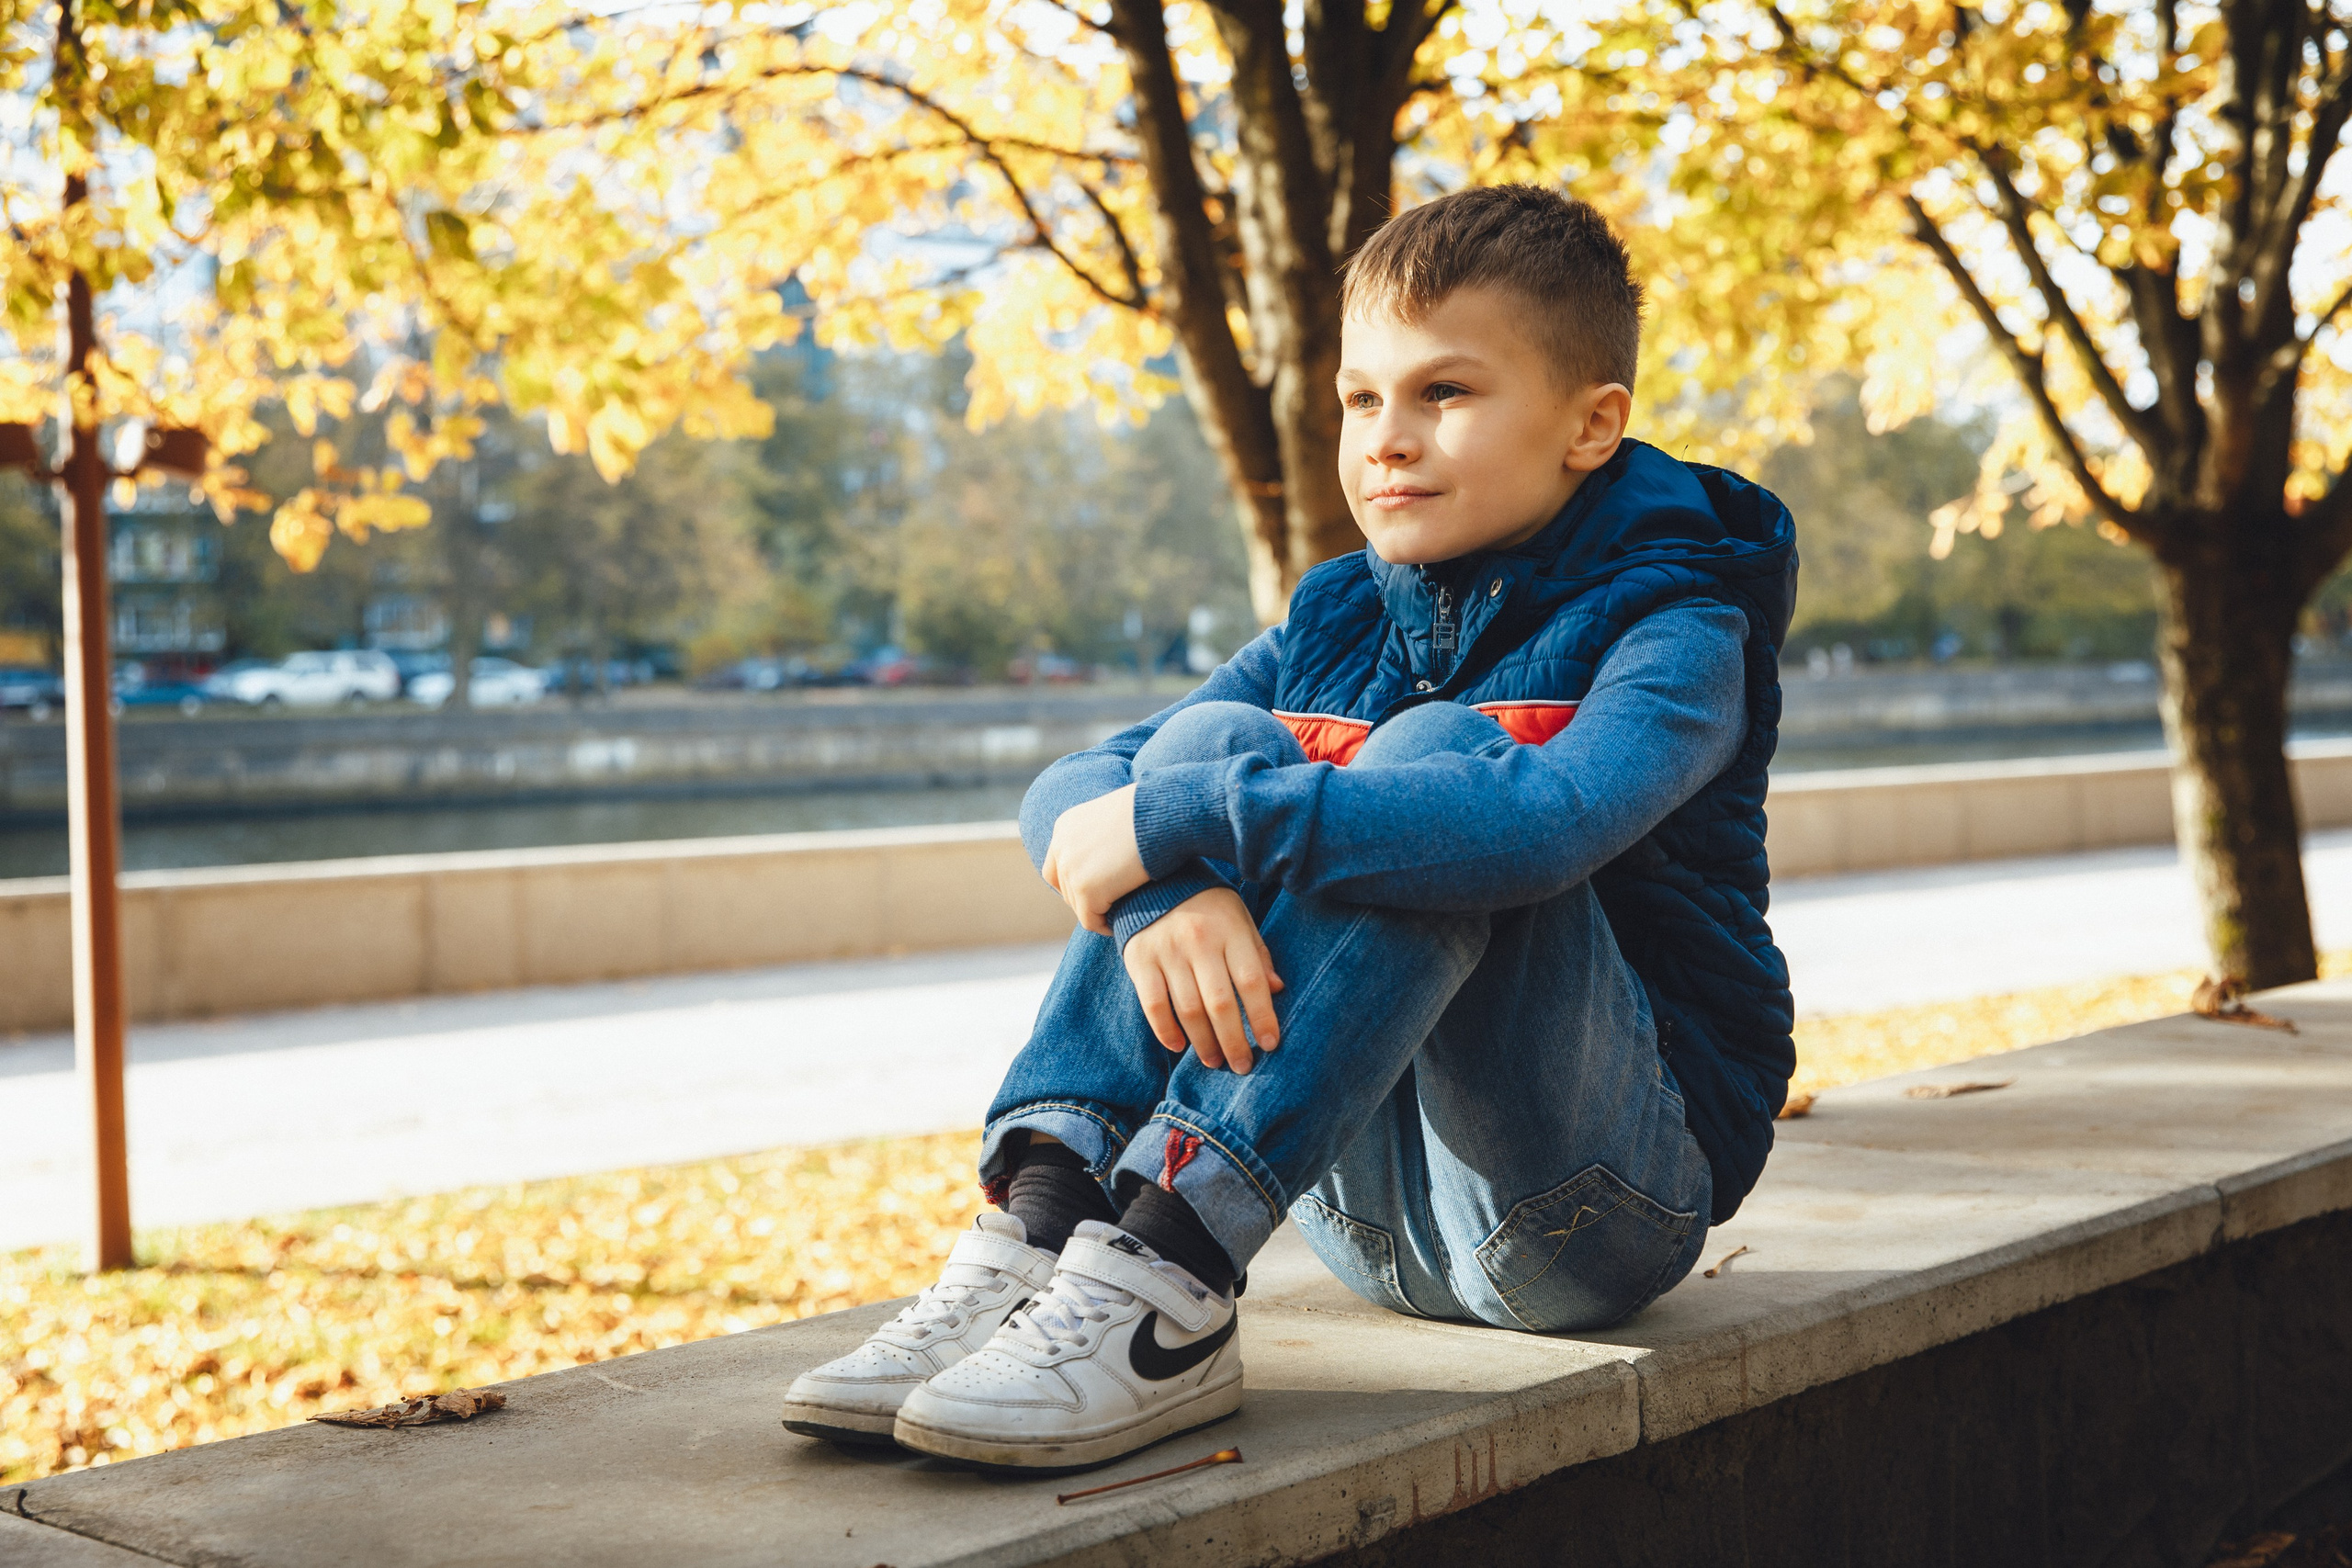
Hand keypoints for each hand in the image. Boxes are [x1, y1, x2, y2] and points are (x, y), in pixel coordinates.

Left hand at [1042, 785, 1148, 935]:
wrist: (1162, 817)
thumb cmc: (1151, 815)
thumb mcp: (1115, 818)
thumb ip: (1102, 837)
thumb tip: (1106, 858)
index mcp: (1065, 827)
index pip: (1056, 867)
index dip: (1074, 883)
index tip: (1098, 891)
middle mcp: (1061, 847)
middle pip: (1066, 889)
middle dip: (1087, 900)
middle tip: (1111, 905)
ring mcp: (1071, 869)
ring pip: (1078, 906)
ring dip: (1098, 912)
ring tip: (1119, 913)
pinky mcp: (1086, 889)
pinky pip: (1090, 920)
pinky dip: (1103, 925)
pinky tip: (1119, 923)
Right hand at [1122, 886, 1283, 1073]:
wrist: (1153, 882)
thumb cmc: (1208, 908)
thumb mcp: (1239, 919)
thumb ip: (1257, 953)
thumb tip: (1276, 990)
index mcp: (1230, 931)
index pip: (1251, 982)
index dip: (1263, 1017)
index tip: (1271, 1044)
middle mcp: (1199, 942)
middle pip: (1220, 1003)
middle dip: (1234, 1041)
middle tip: (1242, 1066)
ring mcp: (1167, 952)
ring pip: (1188, 1010)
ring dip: (1204, 1043)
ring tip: (1215, 1061)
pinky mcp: (1140, 961)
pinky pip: (1153, 1005)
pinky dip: (1166, 1030)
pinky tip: (1179, 1046)